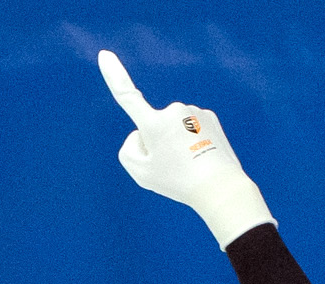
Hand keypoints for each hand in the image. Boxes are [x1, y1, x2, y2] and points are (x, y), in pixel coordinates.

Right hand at [97, 48, 273, 248]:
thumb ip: (129, 150)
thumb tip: (140, 133)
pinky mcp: (209, 116)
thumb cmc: (177, 182)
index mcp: (154, 124)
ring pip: (173, 127)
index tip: (104, 55)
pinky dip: (192, 141)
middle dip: (156, 142)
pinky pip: (190, 128)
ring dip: (176, 143)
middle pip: (152, 126)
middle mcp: (172, 111)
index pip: (127, 96)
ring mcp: (192, 112)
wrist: (219, 186)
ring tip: (189, 164)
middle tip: (172, 166)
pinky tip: (201, 157)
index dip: (114, 75)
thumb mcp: (140, 173)